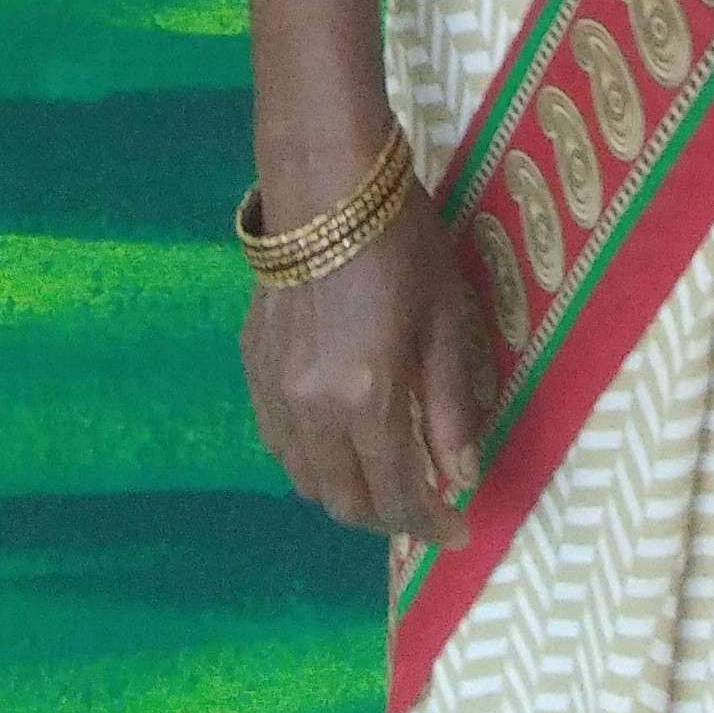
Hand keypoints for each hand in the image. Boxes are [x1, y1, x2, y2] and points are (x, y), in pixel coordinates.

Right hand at [240, 189, 495, 540]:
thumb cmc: (403, 243)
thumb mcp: (446, 321)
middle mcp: (310, 410)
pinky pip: (279, 441)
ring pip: (305, 479)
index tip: (459, 529)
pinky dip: (312, 458)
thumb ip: (450, 408)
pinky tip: (339, 438)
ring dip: (347, 492)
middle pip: (344, 501)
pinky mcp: (251, 367)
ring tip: (385, 477)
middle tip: (425, 505)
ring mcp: (272, 391)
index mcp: (366, 398)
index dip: (431, 522)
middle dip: (389, 517)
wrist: (327, 183)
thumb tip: (461, 478)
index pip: (397, 494)